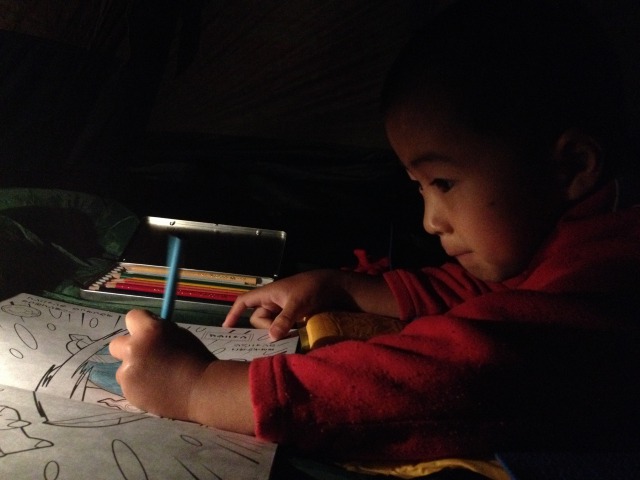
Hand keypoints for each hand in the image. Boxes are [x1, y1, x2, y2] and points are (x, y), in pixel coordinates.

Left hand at [109, 309, 214, 420]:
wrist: (202, 390)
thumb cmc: (197, 359)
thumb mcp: (179, 335)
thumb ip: (159, 333)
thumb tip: (148, 333)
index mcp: (149, 330)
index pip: (132, 317)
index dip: (141, 324)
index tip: (149, 332)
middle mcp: (134, 349)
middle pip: (116, 344)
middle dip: (129, 348)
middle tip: (147, 356)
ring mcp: (128, 372)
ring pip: (124, 368)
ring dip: (135, 371)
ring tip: (157, 379)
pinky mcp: (129, 392)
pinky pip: (129, 386)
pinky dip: (140, 387)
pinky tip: (157, 390)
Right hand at [223, 269, 397, 339]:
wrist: (333, 286)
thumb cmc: (311, 288)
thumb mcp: (297, 304)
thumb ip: (284, 320)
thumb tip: (271, 337)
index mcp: (268, 293)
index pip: (244, 302)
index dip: (233, 314)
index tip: (227, 328)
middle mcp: (272, 301)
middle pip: (258, 320)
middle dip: (267, 328)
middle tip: (283, 331)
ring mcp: (282, 309)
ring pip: (270, 325)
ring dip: (278, 331)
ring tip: (294, 331)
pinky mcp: (292, 316)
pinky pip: (281, 327)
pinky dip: (284, 332)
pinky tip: (294, 336)